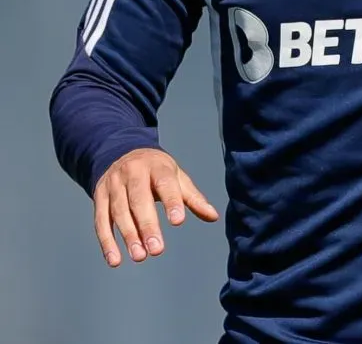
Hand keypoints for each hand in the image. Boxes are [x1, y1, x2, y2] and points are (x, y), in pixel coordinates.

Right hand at [93, 147, 218, 266]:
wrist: (121, 152)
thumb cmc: (156, 170)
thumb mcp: (176, 177)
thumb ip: (193, 198)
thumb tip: (213, 216)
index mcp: (157, 166)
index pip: (165, 183)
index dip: (171, 202)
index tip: (178, 221)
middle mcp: (133, 173)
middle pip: (139, 200)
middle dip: (147, 225)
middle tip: (157, 249)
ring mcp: (113, 185)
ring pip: (119, 212)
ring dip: (129, 236)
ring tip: (140, 256)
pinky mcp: (98, 197)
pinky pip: (101, 221)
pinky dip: (107, 242)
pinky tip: (115, 260)